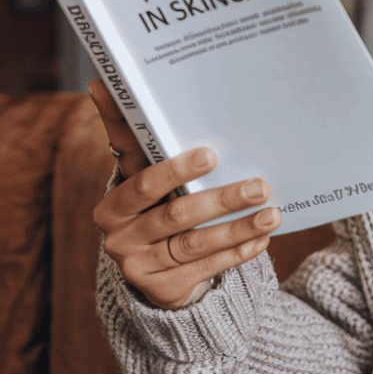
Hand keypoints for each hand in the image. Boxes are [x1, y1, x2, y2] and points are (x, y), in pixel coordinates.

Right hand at [89, 81, 281, 308]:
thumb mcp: (140, 174)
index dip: (175, 171)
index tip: (210, 154)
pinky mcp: (162, 290)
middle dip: (222, 199)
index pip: (144, 185)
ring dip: (238, 227)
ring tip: (272, 213)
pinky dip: (237, 252)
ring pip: (196, 244)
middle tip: (259, 185)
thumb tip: (100, 83)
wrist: (151, 267)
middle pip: (177, 215)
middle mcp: (120, 237)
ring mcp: (140, 267)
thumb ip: (127, 135)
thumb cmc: (152, 206)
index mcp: (112, 205)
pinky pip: (206, 268)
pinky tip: (262, 238)